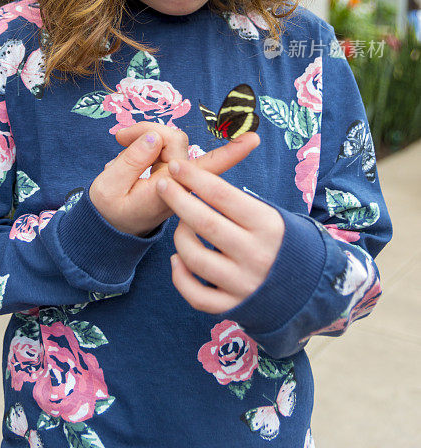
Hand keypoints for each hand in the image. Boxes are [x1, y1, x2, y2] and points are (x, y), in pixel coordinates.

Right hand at [90, 124, 259, 237]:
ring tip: (119, 146)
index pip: (205, 170)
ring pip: (167, 138)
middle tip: (117, 138)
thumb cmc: (110, 211)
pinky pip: (160, 143)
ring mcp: (175, 174)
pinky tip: (124, 150)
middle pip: (174, 140)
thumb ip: (130, 160)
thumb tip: (154, 136)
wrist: (109, 226)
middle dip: (147, 131)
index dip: (230, 153)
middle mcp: (178, 181)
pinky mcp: (169, 167)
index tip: (254, 139)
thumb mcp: (108, 187)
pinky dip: (141, 142)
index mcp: (169, 191)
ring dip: (142, 136)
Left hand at [155, 154, 284, 313]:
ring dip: (179, 236)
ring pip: (195, 258)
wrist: (311, 287)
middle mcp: (256, 255)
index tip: (176, 166)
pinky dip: (180, 277)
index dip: (195, 178)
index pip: (223, 196)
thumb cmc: (283, 242)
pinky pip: (196, 295)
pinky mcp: (234, 307)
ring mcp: (243, 284)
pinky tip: (176, 260)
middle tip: (163, 184)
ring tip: (179, 223)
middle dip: (178, 200)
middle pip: (205, 223)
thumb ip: (240, 204)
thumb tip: (197, 181)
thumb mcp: (273, 216)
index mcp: (267, 226)